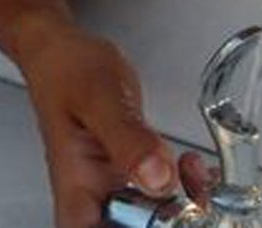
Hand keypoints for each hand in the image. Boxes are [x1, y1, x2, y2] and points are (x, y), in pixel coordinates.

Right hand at [19, 24, 180, 227]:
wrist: (63, 50)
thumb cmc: (65, 69)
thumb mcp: (99, 96)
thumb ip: (127, 138)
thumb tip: (157, 178)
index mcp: (75, 189)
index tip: (167, 216)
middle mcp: (93, 198)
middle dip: (172, 221)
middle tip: (195, 197)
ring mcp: (114, 189)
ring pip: (154, 222)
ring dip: (186, 208)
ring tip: (197, 178)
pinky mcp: (132, 177)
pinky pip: (163, 200)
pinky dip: (188, 190)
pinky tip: (195, 170)